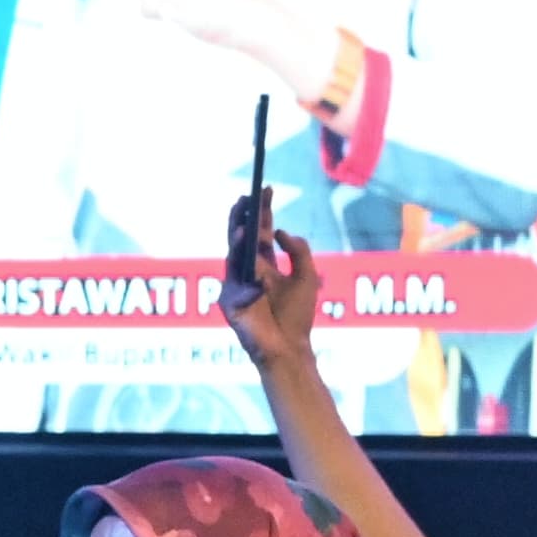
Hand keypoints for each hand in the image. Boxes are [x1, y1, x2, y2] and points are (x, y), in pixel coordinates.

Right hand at [223, 206, 322, 372]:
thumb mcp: (306, 276)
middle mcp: (248, 271)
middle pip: (243, 237)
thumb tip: (279, 231)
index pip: (260, 232)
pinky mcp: (230, 303)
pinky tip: (252, 266)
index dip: (262, 211)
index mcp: (265, 265)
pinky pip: (234, 284)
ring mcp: (237, 286)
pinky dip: (241, 272)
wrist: (289, 348)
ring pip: (233, 255)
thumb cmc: (297, 317)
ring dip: (238, 238)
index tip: (266, 189)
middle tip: (247, 196)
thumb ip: (299, 250)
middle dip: (244, 216)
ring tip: (244, 223)